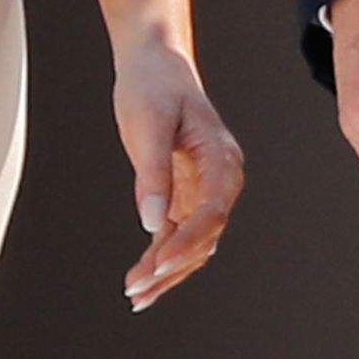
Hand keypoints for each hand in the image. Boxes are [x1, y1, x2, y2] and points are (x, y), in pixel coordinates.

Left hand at [115, 36, 244, 308]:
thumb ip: (153, 174)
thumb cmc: (154, 85)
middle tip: (138, 290)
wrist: (153, 63)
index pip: (212, 211)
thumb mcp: (148, 124)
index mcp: (222, 159)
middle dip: (173, 266)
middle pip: (205, 236)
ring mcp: (203, 190)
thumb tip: (151, 223)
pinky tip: (142, 281)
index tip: (157, 262)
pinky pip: (176, 235)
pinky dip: (159, 258)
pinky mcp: (183, 195)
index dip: (187, 241)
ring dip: (166, 271)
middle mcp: (220, 180)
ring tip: (136, 296)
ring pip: (192, 243)